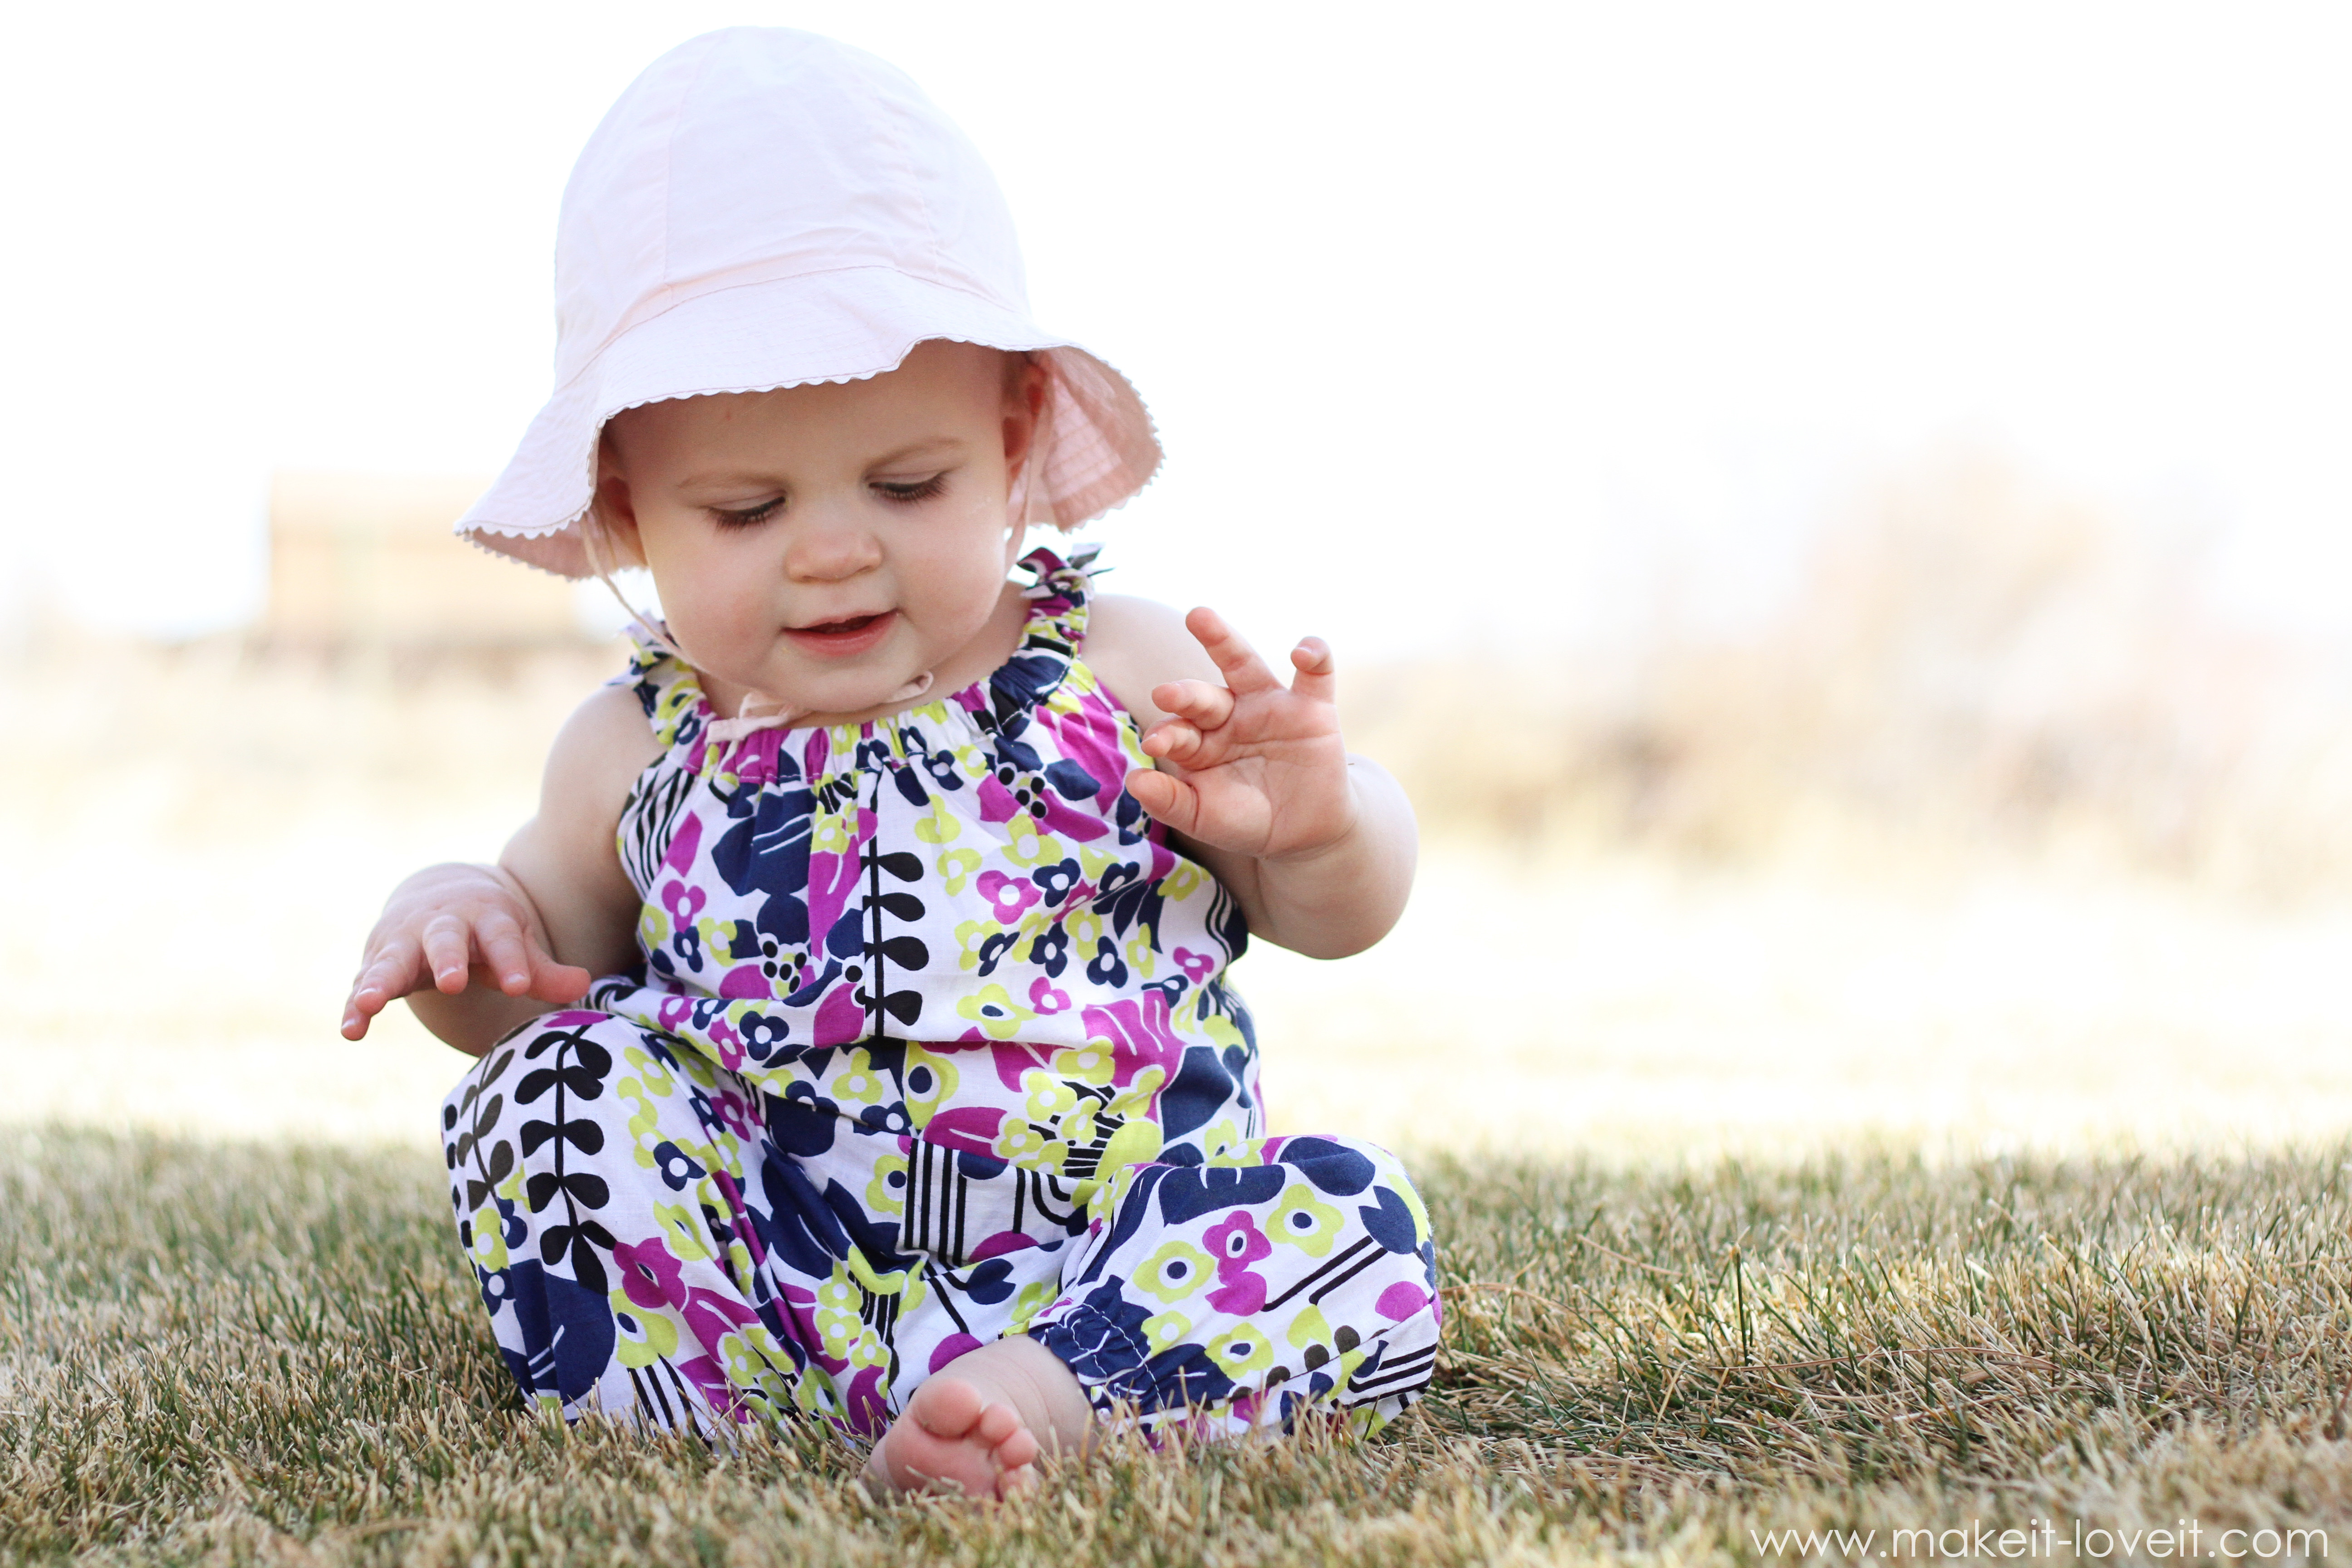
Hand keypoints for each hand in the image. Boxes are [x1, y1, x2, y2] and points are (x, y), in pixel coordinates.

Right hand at [341, 863, 591, 1039]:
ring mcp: (404, 943)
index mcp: (484, 916)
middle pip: (445, 938)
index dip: (512, 959)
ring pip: (392, 960)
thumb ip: (543, 970)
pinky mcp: (377, 963)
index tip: (521, 985)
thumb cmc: (487, 930)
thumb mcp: (516, 943)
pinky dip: (355, 1007)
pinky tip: (351, 1031)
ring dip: (381, 980)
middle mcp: (441, 925)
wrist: (437, 898)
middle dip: (447, 958)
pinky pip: (362, 986)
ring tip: (370, 1001)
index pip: (502, 937)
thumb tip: (584, 986)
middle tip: (451, 983)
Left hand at [1125, 607, 1358, 861]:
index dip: (1168, 734)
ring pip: (1244, 664)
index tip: (1155, 744)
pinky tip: (1302, 651)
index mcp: (1200, 741)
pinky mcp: (1312, 707)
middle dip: (1185, 694)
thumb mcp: (1205, 817)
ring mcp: (1269, 706)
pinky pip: (1315, 673)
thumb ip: (1171, 802)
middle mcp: (1229, 715)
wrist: (1305, 831)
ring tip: (1198, 616)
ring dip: (1222, 639)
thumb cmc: (1246, 819)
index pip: (1179, 731)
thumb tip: (1133, 781)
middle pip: (1203, 696)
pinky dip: (1314, 654)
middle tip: (1165, 693)